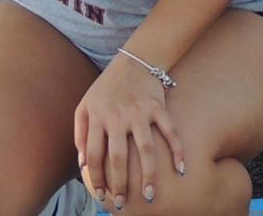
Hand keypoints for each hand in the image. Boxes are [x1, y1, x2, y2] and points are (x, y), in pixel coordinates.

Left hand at [75, 57, 185, 212]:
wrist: (134, 61)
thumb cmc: (106, 88)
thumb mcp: (85, 104)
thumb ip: (80, 132)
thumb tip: (82, 164)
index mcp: (97, 117)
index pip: (94, 155)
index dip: (96, 178)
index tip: (101, 195)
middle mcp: (117, 116)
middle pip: (118, 158)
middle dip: (120, 185)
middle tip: (123, 203)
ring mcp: (139, 112)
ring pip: (145, 150)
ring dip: (148, 175)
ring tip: (149, 196)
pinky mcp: (158, 107)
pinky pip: (169, 132)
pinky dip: (177, 151)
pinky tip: (182, 169)